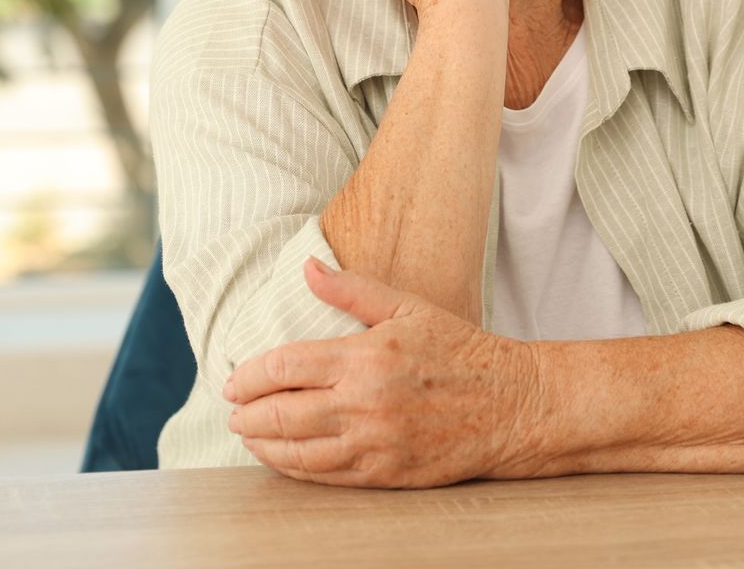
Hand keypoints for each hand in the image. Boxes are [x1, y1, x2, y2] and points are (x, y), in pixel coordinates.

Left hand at [224, 256, 546, 488]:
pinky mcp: (384, 474)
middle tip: (232, 408)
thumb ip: (351, 290)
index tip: (233, 377)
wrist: (511, 406)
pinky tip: (280, 458)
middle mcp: (363, 403)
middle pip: (281, 412)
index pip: (284, 367)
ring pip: (296, 451)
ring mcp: (373, 443)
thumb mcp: (408, 307)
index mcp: (365, 357)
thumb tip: (307, 267)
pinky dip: (292, 468)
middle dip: (245, 412)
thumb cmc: (461, 352)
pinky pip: (324, 476)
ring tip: (247, 433)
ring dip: (261, 443)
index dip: (249, 375)